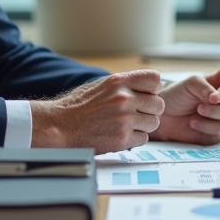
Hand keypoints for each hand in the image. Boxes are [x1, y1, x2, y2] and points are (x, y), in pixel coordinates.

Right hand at [30, 70, 164, 152]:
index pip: (155, 79)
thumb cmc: (78, 106)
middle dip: (150, 111)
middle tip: (137, 114)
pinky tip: (121, 135)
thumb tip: (151, 87)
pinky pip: (144, 139)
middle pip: (159, 105)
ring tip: (126, 125)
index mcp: (118, 81)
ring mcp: (124, 119)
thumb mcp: (102, 85)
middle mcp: (124, 98)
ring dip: (143, 126)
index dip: (153, 90)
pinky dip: (135, 139)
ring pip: (154, 123)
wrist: (60, 126)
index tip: (146, 96)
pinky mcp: (122, 139)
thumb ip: (126, 85)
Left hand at [152, 57, 219, 144]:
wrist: (162, 114)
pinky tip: (193, 123)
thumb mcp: (192, 83)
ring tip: (195, 114)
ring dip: (211, 118)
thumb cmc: (178, 95)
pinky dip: (205, 128)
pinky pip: (217, 135)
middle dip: (219, 109)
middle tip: (200, 107)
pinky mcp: (213, 136)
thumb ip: (207, 86)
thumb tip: (219, 98)